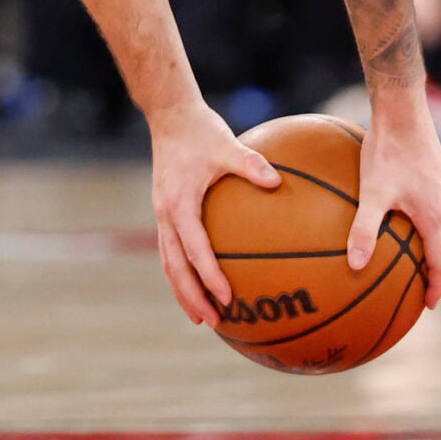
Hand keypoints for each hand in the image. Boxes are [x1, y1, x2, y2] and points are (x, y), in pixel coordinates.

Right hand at [147, 98, 279, 323]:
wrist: (170, 117)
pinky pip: (172, 251)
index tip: (227, 298)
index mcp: (179, 204)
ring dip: (183, 291)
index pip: (195, 249)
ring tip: (200, 318)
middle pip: (174, 267)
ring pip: (169, 264)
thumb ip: (251, 164)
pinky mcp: (166, 213)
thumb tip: (277, 182)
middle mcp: (166, 215)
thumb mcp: (227, 144)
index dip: (209, 276)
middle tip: (212, 322)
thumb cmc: (200, 131)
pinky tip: (199, 285)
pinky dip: (183, 273)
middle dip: (191, 297)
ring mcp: (162, 216)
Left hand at [349, 94, 440, 310]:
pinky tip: (418, 216)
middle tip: (435, 287)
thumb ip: (363, 230)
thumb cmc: (386, 150)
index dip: (436, 286)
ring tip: (432, 258)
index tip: (428, 305)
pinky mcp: (439, 172)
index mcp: (434, 215)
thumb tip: (354, 266)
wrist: (403, 109)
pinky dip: (440, 224)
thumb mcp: (371, 193)